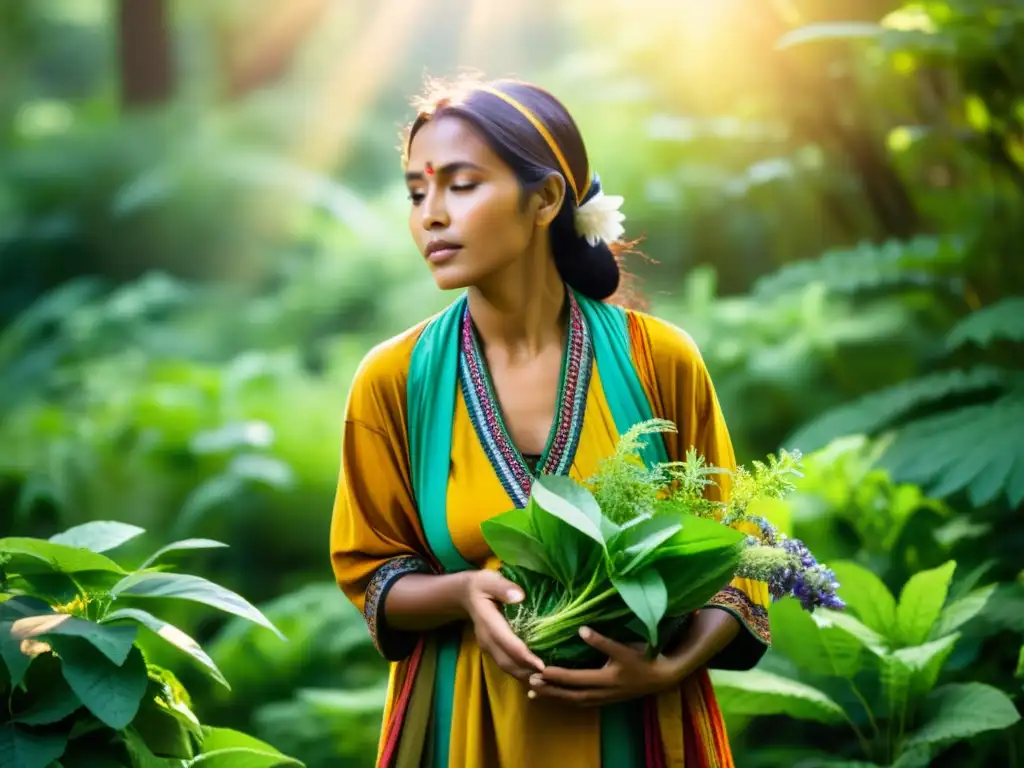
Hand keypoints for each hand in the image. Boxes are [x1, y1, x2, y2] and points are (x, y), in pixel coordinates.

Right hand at [461, 570, 544, 680]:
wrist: (465, 595)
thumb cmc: (482, 585)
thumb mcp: (490, 580)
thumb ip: (503, 587)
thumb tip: (519, 596)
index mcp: (487, 622)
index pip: (506, 642)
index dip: (523, 655)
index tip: (541, 665)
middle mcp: (487, 639)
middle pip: (507, 661)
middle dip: (527, 671)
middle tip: (550, 677)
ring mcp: (488, 647)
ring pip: (507, 667)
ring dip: (525, 675)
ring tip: (547, 680)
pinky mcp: (493, 650)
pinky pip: (507, 665)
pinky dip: (522, 672)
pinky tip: (537, 675)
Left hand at [528, 627, 685, 706]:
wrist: (662, 677)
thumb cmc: (644, 659)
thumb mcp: (625, 649)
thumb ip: (602, 641)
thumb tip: (581, 629)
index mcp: (605, 679)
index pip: (575, 679)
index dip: (556, 676)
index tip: (539, 670)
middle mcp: (602, 692)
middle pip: (570, 694)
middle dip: (550, 690)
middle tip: (530, 683)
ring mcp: (604, 698)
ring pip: (574, 700)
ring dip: (555, 697)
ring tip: (535, 693)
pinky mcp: (606, 698)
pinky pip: (582, 702)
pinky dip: (566, 699)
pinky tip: (557, 697)